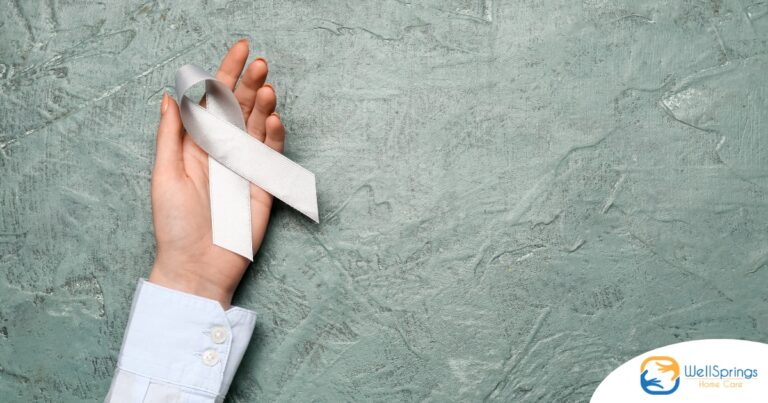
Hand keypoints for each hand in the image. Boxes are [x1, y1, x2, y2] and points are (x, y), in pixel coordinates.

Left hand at [148, 39, 283, 308]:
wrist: (197, 266)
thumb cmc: (174, 225)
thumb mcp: (164, 175)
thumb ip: (171, 135)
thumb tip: (170, 96)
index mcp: (196, 145)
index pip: (213, 102)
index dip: (225, 73)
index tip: (240, 49)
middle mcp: (222, 152)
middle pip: (240, 109)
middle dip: (249, 83)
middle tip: (260, 62)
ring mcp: (244, 168)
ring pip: (258, 128)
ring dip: (263, 105)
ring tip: (267, 86)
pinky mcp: (263, 187)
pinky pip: (270, 156)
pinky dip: (273, 137)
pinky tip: (273, 120)